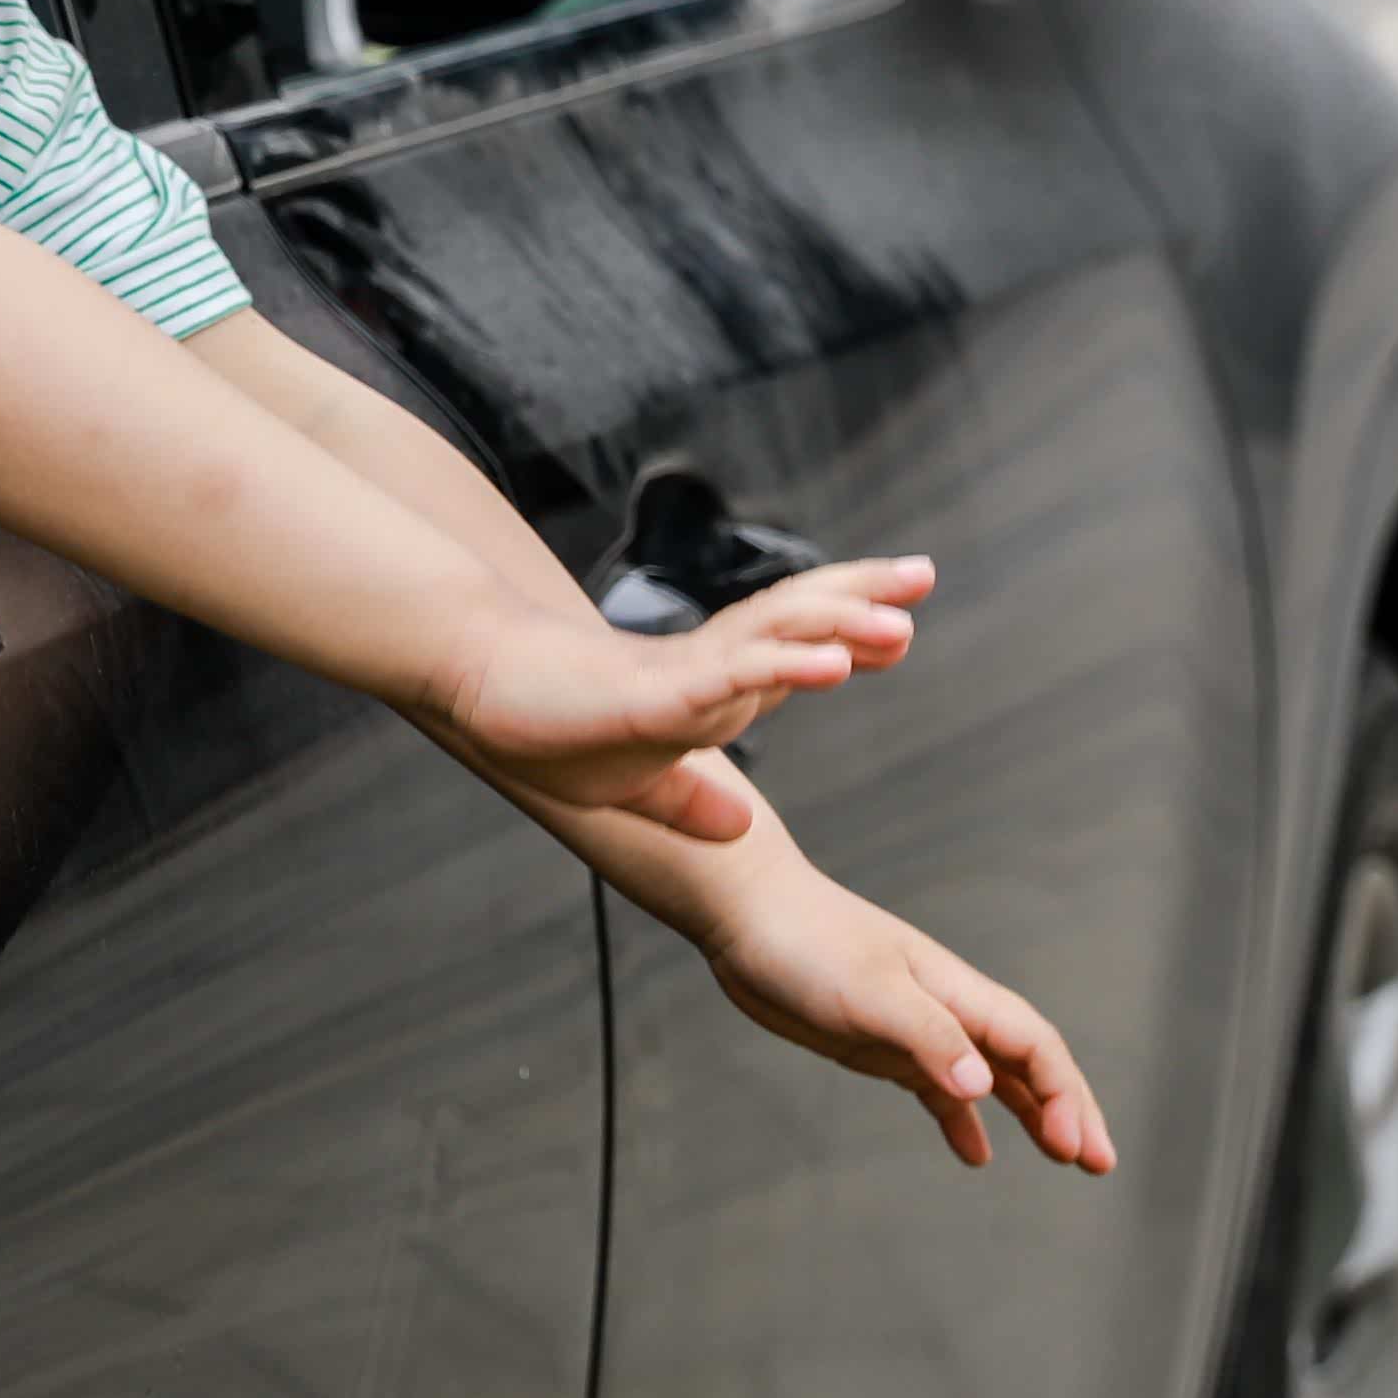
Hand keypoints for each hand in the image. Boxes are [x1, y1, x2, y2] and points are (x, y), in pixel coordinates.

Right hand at [425, 560, 928, 838]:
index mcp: (705, 688)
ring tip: (901, 619)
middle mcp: (705, 670)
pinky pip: (733, 677)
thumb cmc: (544, 730)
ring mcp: (683, 676)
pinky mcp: (655, 694)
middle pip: (796, 620)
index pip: (789, 646)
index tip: (904, 625)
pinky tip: (835, 664)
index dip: (846, 630)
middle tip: (923, 575)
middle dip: (863, 597)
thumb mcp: (632, 784)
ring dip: (842, 625)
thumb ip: (688, 800)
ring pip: (775, 637)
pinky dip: (787, 667)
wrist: (473, 692)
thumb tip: (740, 822)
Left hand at [687, 858, 1111, 1177]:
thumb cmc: (806, 944)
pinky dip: (964, 1120)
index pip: (1034, 1045)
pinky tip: (977, 1156)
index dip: (1065, 1094)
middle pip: (1028, 1062)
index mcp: (956, 991)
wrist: (747, 914)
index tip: (1077, 1149)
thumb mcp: (869, 993)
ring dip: (1031, 1112)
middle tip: (1100, 1164)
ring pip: (992, 1076)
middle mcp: (947, 1009)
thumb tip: (983, 1086)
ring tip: (1064, 1158)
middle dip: (1069, 1108)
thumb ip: (927, 1037)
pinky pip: (938, 1089)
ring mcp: (916, 1028)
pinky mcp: (881, 1044)